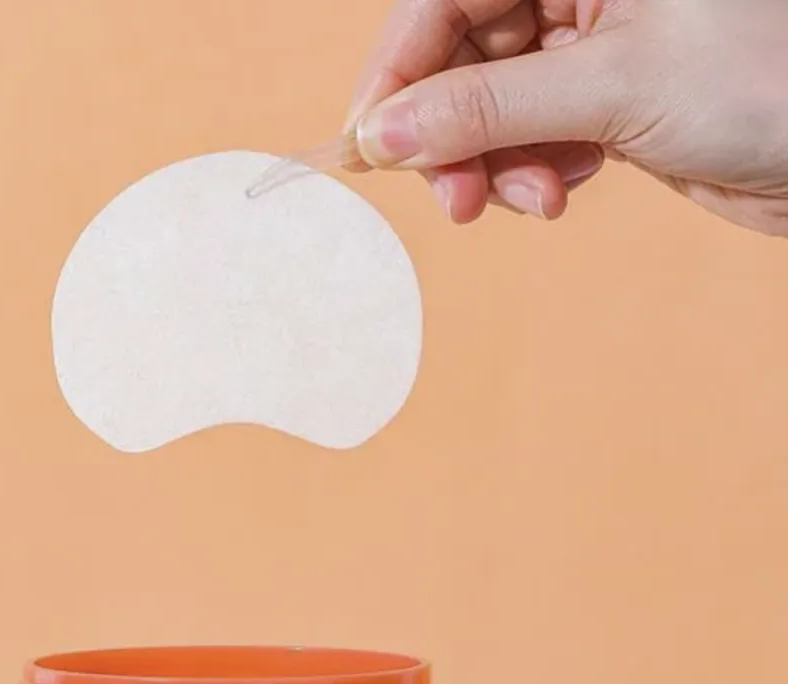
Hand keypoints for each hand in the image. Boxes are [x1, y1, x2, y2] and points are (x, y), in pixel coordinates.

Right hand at [345, 0, 787, 234]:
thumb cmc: (767, 80)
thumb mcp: (614, 88)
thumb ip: (487, 109)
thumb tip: (383, 132)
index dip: (399, 68)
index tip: (372, 140)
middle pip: (461, 58)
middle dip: (450, 135)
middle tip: (456, 200)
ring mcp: (592, 46)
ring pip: (490, 108)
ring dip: (492, 166)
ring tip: (533, 200)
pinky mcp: (606, 103)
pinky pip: (530, 138)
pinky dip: (530, 172)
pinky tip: (563, 188)